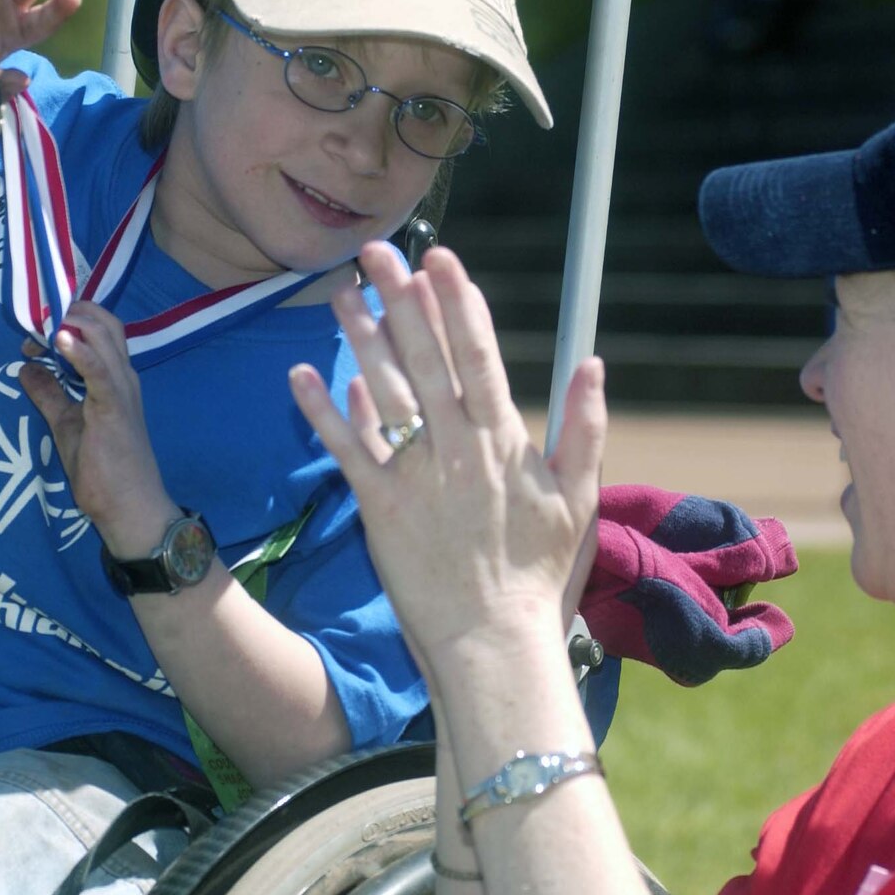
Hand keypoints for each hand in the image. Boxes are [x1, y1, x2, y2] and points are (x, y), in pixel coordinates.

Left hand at [21, 302, 180, 554]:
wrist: (131, 507)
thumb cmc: (104, 471)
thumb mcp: (66, 424)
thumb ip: (49, 394)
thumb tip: (25, 369)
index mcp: (114, 378)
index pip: (99, 330)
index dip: (66, 321)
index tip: (34, 336)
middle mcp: (122, 375)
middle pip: (103, 322)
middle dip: (67, 312)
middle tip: (35, 327)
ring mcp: (120, 388)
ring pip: (103, 336)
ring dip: (71, 324)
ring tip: (42, 327)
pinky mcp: (113, 406)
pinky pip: (98, 370)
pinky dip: (80, 351)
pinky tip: (60, 339)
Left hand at [289, 242, 606, 658]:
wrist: (493, 642)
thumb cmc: (537, 576)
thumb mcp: (576, 498)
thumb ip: (584, 428)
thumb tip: (594, 365)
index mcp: (502, 439)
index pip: (479, 354)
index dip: (458, 302)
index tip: (442, 258)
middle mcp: (456, 446)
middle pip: (424, 357)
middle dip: (401, 298)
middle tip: (378, 251)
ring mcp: (415, 474)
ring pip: (383, 391)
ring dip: (360, 339)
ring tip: (341, 294)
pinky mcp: (379, 506)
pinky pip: (346, 448)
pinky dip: (322, 411)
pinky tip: (300, 374)